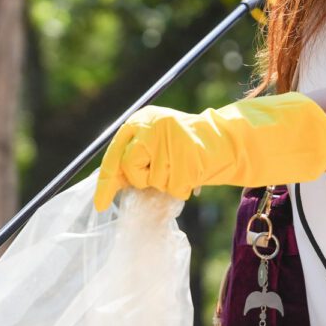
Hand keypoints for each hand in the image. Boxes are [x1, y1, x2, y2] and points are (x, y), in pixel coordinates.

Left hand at [93, 92, 325, 210]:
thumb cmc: (187, 147)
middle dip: (142, 180)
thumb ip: (134, 159)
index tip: (100, 205)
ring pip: (152, 181)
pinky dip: (182, 188)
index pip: (115, 156)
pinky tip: (192, 173)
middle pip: (130, 169)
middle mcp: (151, 125)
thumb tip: (111, 185)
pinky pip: (173, 187)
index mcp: (140, 120)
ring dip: (166, 183)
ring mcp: (168, 139)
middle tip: (161, 175)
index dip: (106, 183)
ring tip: (182, 167)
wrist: (225, 139)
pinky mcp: (185, 155)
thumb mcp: (156, 144)